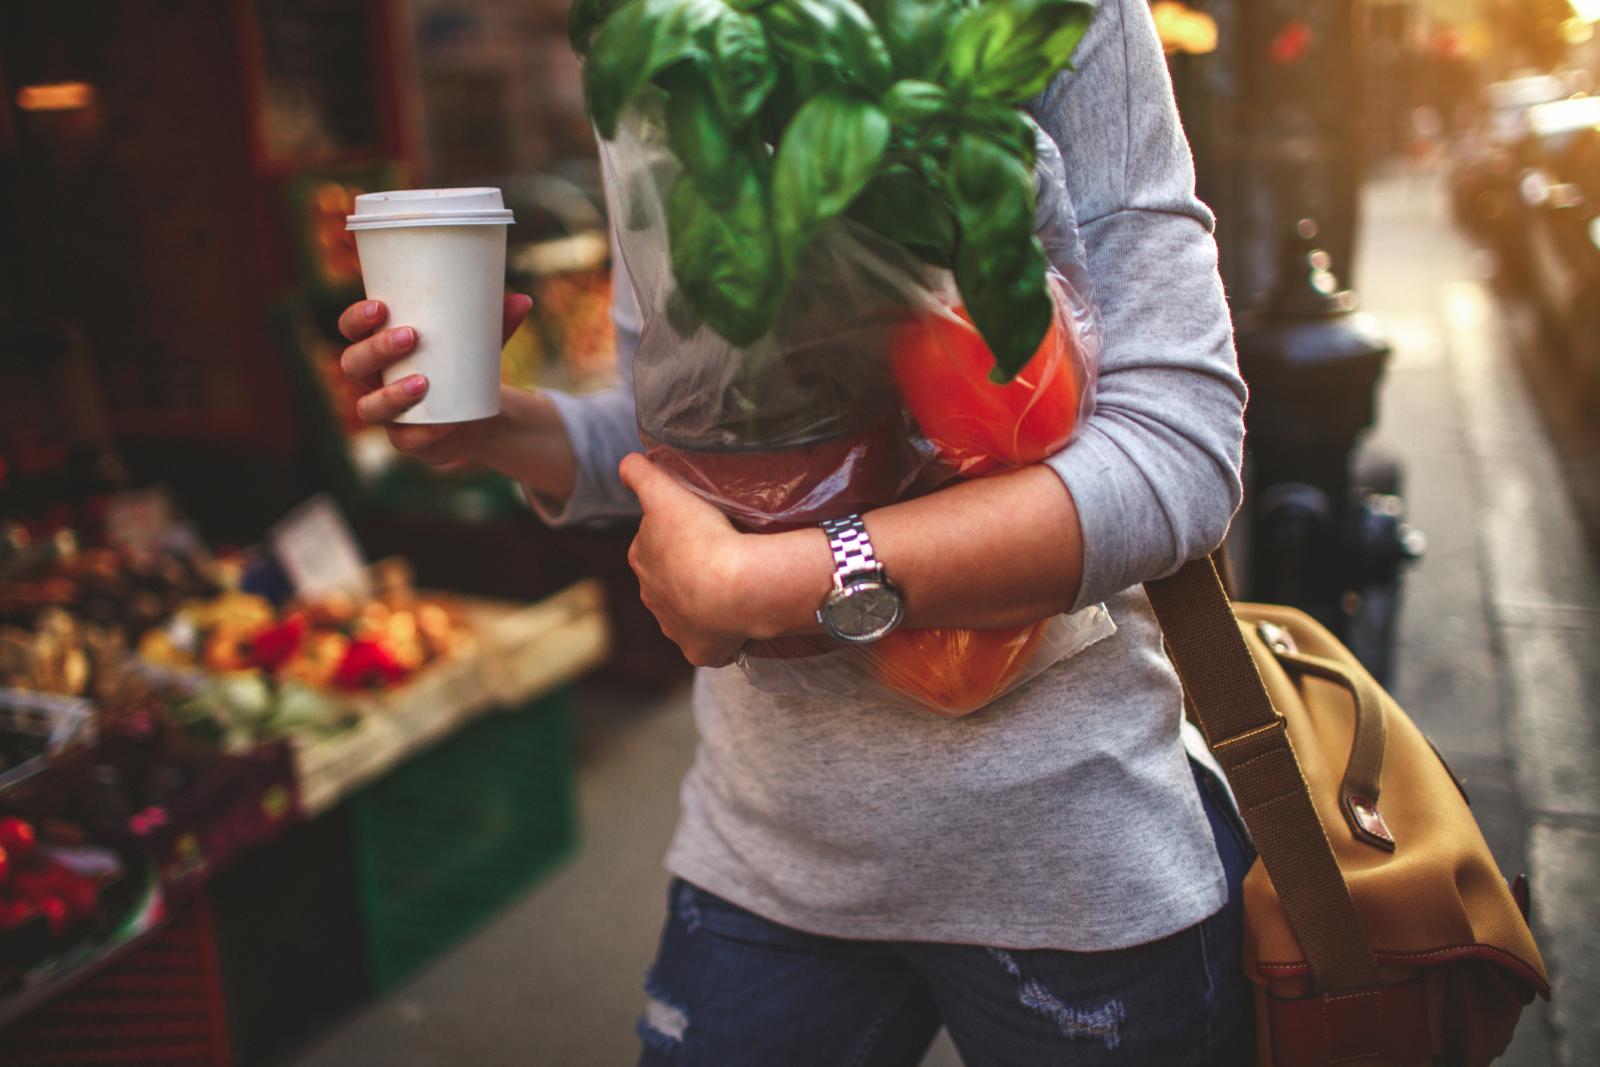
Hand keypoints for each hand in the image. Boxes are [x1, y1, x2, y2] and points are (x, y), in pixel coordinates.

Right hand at [337, 294, 532, 464]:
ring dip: (392, 394)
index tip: (381, 307)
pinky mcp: (404, 440)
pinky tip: (440, 425)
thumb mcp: (479, 344)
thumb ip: (497, 324)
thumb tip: (523, 300)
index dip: (357, 319)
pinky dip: (422, 433)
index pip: (351, 329)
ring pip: (369, 407)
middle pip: (353, 364)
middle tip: (410, 337)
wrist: (473, 416)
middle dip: (377, 350)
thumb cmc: (462, 367)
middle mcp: (372, 380)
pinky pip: (404, 439)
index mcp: (379, 348)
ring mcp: (385, 413)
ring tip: (422, 383)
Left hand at [618, 454, 753, 667]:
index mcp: (642, 559)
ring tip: (732, 590)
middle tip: (720, 557)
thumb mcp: (665, 492)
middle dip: (687, 571)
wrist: (732, 588)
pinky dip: (719, 636)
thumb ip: (641, 475)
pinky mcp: (698, 650)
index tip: (698, 529)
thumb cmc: (699, 535)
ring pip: (688, 613)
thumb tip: (627, 464)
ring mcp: (675, 627)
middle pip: (669, 579)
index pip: (653, 543)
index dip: (675, 534)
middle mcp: (652, 597)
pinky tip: (736, 624)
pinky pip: (708, 643)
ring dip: (704, 604)